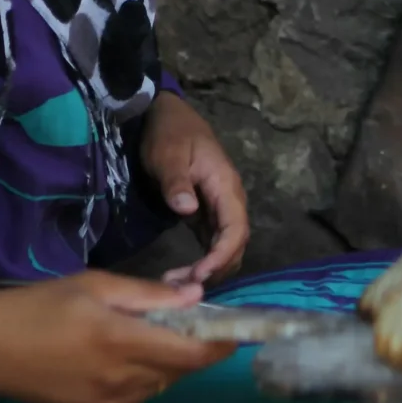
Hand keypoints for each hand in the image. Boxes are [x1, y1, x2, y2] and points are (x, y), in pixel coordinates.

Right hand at [0, 271, 233, 402]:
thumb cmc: (41, 305)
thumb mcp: (95, 285)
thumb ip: (149, 295)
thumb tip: (197, 298)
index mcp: (118, 341)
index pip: (189, 354)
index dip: (219, 346)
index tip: (238, 332)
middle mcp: (118, 381)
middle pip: (178, 370)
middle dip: (190, 349)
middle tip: (184, 323)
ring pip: (159, 384)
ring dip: (164, 363)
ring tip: (140, 337)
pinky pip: (137, 397)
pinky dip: (140, 378)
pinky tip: (116, 359)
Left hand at [140, 91, 249, 283]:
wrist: (165, 116)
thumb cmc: (169, 133)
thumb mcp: (168, 154)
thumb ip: (177, 181)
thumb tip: (188, 209)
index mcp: (225, 185)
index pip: (235, 228)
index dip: (222, 255)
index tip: (200, 275)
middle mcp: (229, 199)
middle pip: (235, 243)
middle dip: (215, 269)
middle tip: (183, 286)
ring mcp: (218, 207)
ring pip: (226, 247)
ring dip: (210, 269)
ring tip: (178, 283)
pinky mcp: (206, 213)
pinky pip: (213, 243)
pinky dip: (204, 261)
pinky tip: (183, 274)